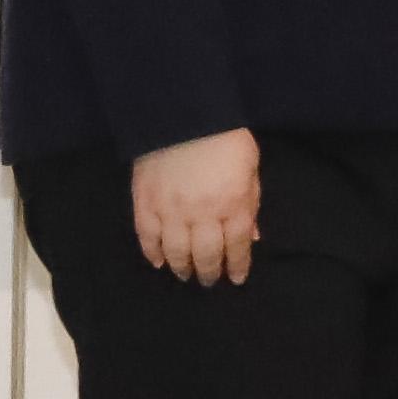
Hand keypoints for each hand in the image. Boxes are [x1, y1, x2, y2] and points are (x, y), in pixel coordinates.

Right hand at [129, 127, 261, 285]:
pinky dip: (152, 253)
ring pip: (175, 252)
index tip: (237, 279)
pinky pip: (147, 237)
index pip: (238, 245)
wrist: (184, 115)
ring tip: (186, 275)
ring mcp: (171, 210)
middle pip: (206, 254)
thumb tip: (252, 235)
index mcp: (233, 203)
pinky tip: (158, 262)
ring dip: (182, 267)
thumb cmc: (226, 139)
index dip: (238, 265)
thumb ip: (250, 203)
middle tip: (210, 283)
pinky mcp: (145, 203)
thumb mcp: (251, 169)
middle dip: (210, 273)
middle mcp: (202, 213)